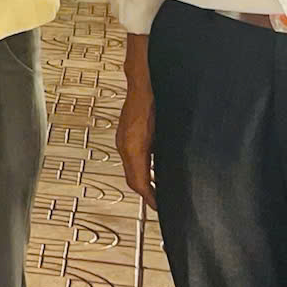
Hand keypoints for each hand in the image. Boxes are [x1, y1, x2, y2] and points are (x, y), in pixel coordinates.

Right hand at [118, 77, 154, 206]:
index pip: (138, 182)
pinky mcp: (130, 131)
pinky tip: (156, 165)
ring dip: (144, 180)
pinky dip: (144, 167)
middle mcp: (126, 144)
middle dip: (146, 193)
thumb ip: (156, 158)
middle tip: (160, 202)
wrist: (145, 79)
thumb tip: (156, 177)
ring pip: (132, 167)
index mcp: (132, 148)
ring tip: (159, 188)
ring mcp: (126, 137)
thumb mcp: (159, 137)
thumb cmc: (153, 103)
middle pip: (132, 178)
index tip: (160, 207)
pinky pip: (133, 156)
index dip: (150, 198)